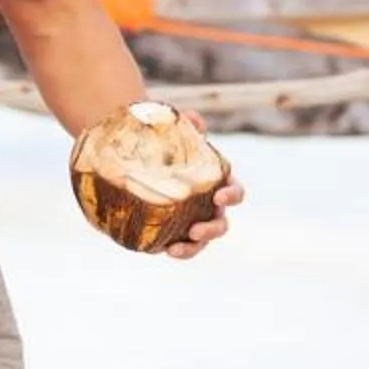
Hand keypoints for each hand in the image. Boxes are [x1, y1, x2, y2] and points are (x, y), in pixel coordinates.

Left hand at [158, 122, 244, 257]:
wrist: (133, 154)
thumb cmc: (163, 142)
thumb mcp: (173, 130)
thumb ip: (185, 123)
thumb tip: (193, 118)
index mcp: (215, 182)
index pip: (234, 191)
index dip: (232, 195)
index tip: (219, 197)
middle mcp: (207, 205)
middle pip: (221, 224)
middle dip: (213, 229)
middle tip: (196, 230)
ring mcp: (191, 220)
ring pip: (201, 240)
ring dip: (194, 247)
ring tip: (175, 249)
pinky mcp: (172, 230)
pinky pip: (178, 245)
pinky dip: (176, 250)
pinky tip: (162, 250)